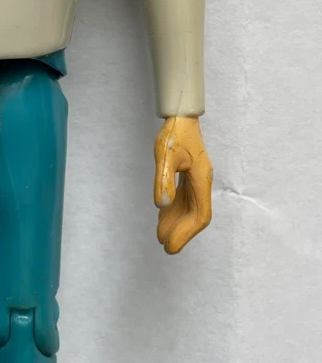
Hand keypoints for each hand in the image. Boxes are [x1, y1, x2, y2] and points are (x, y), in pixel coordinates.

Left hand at [154, 116, 211, 253]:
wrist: (181, 116)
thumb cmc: (175, 133)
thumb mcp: (165, 154)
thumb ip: (164, 179)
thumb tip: (161, 205)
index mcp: (202, 179)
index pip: (199, 214)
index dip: (186, 232)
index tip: (170, 244)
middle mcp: (202, 182)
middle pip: (196, 215)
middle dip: (182, 232)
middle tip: (164, 246)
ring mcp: (197, 180)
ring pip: (190, 208)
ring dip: (177, 223)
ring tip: (160, 236)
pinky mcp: (190, 176)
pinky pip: (184, 199)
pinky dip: (174, 211)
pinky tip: (162, 217)